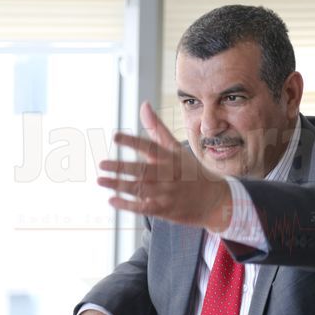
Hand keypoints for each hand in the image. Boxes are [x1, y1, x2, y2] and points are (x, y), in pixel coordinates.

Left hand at [98, 101, 232, 231]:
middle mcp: (169, 175)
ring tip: (101, 180)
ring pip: (141, 189)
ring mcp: (167, 193)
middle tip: (102, 164)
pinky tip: (112, 200)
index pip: (151, 147)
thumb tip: (143, 105)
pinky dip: (127, 205)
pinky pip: (143, 208)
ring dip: (120, 185)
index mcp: (171, 158)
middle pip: (144, 170)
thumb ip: (157, 129)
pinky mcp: (164, 209)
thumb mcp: (176, 149)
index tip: (115, 137)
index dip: (133, 142)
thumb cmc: (191, 171)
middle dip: (122, 167)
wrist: (214, 201)